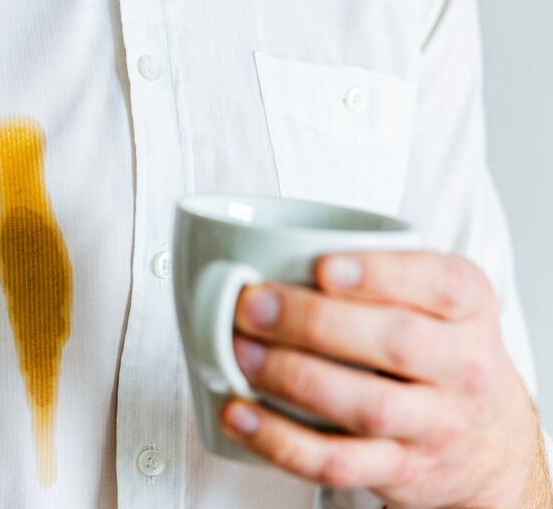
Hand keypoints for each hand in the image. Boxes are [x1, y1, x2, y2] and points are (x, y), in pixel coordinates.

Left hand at [218, 251, 552, 507]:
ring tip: (238, 353)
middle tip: (251, 306)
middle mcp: (464, 367)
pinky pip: (336, 462)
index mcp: (470, 306)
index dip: (381, 274)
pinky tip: (238, 413)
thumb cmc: (432, 346)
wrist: (486, 440)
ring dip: (293, 378)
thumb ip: (367, 272)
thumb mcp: (428, 297)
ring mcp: (435, 425)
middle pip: (397, 342)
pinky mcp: (399, 469)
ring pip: (368, 407)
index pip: (441, 284)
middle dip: (314, 322)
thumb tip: (254, 255)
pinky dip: (279, 440)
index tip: (321, 266)